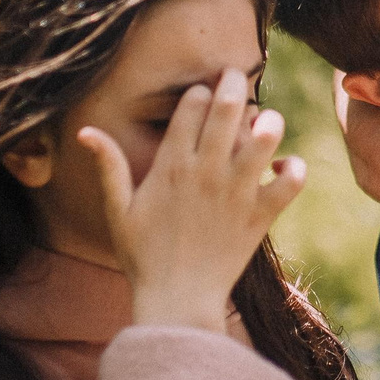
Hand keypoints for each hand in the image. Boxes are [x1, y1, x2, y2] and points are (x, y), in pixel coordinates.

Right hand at [80, 68, 303, 331]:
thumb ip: (108, 166)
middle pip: (230, 107)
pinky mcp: (261, 215)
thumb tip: (85, 131)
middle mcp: (206, 171)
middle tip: (237, 79)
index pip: (193, 104)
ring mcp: (237, 192)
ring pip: (265, 136)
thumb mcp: (118, 210)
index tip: (203, 95)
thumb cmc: (143, 256)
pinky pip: (292, 180)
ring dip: (269, 121)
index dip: (200, 93)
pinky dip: (294, 167)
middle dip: (236, 83)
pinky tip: (280, 167)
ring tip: (263, 123)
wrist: (177, 301)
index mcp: (171, 165)